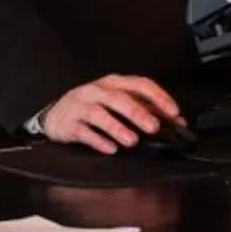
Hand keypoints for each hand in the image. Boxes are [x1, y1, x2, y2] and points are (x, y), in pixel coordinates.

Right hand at [36, 74, 182, 154]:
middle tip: (153, 127)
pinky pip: (83, 131)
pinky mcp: (68, 122)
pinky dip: (98, 140)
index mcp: (114, 83)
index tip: (173, 112)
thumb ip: (145, 109)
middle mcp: (96, 91)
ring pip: (99, 113)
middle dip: (138, 113)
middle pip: (119, 98)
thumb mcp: (117, 103)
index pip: (140, 84)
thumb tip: (175, 121)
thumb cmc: (91, 108)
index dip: (158, 97)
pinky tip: (110, 148)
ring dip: (117, 127)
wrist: (55, 116)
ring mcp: (80, 105)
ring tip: (131, 141)